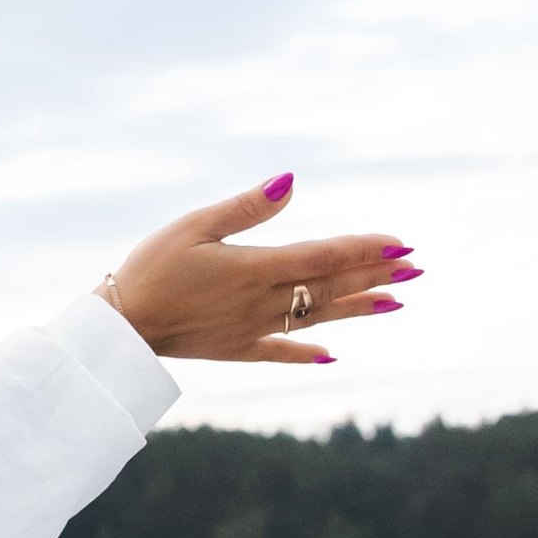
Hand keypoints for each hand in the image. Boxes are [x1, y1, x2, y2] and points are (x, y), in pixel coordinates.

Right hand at [103, 174, 418, 365]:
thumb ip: (246, 207)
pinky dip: (307, 353)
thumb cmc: (149, 269)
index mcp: (255, 268)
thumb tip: (292, 182)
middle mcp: (262, 302)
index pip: (324, 255)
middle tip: (417, 268)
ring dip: (359, 309)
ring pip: (317, 317)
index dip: (366, 249)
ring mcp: (252, 329)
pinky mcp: (235, 349)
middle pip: (330, 287)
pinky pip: (279, 352)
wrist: (120, 329)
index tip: (402, 243)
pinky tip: (332, 355)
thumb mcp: (193, 226)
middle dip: (376, 276)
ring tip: (397, 302)